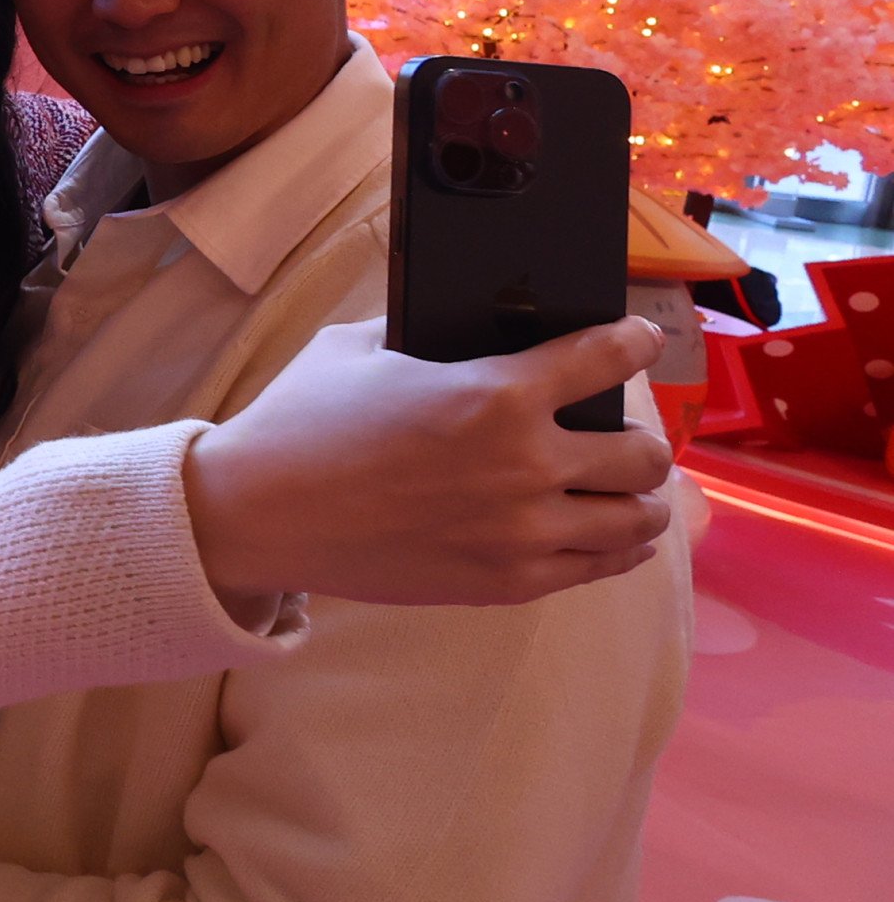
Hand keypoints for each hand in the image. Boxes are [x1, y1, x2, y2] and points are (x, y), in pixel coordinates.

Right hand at [183, 317, 674, 608]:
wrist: (257, 515)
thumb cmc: (300, 423)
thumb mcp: (356, 350)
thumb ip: (421, 334)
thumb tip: (453, 319)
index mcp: (495, 393)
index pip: (607, 358)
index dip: (634, 342)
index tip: (639, 340)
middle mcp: (527, 463)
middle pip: (644, 454)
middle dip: (640, 437)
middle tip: (619, 432)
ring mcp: (523, 532)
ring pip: (638, 517)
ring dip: (639, 497)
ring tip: (625, 489)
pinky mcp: (508, 582)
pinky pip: (602, 566)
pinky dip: (617, 545)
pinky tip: (607, 531)